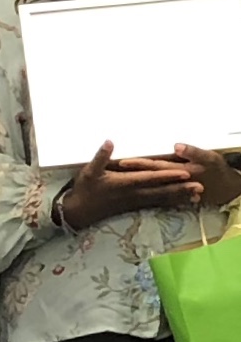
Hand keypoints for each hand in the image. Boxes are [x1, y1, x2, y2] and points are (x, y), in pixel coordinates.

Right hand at [62, 141, 202, 230]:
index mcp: (124, 183)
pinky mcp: (133, 206)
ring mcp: (134, 201)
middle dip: (180, 188)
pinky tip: (178, 203)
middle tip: (200, 186)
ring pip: (161, 199)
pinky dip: (169, 203)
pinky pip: (155, 205)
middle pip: (161, 191)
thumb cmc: (84, 189)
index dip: (167, 175)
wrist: (79, 212)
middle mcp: (133, 194)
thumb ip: (101, 156)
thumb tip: (110, 142)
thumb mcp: (89, 171)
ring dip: (179, 197)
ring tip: (196, 196)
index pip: (149, 178)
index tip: (183, 173)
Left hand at [118, 144, 240, 206]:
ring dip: (134, 183)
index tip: (122, 161)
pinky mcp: (173, 195)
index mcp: (179, 172)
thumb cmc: (220, 171)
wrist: (230, 191)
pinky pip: (155, 195)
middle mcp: (171, 182)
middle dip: (130, 174)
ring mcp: (171, 190)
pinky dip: (142, 192)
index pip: (153, 167)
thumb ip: (193, 152)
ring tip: (116, 181)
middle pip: (146, 177)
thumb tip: (176, 146)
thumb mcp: (210, 158)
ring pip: (148, 187)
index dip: (137, 164)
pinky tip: (130, 191)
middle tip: (112, 169)